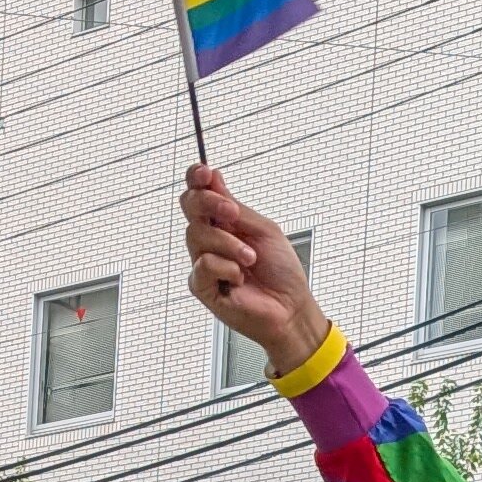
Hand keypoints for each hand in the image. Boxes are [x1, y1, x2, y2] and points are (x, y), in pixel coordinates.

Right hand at [183, 163, 325, 375]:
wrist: (292, 308)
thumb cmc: (281, 272)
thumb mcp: (264, 230)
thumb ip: (236, 207)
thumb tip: (214, 178)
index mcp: (223, 222)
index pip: (199, 193)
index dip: (197, 178)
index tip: (206, 173)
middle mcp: (210, 239)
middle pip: (190, 207)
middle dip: (210, 204)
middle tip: (232, 214)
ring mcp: (203, 262)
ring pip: (196, 235)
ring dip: (229, 244)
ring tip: (250, 259)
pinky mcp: (202, 286)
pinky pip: (203, 265)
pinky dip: (227, 268)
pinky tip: (240, 278)